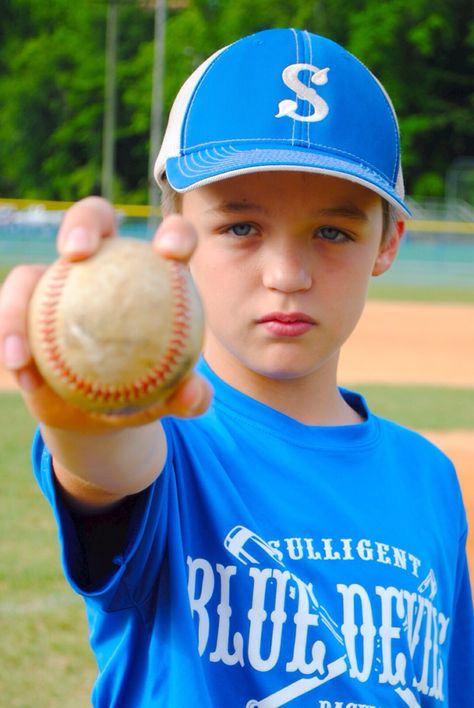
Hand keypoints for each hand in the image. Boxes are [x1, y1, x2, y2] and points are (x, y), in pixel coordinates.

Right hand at [0, 197, 211, 431]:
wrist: (101, 412)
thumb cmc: (145, 394)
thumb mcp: (170, 398)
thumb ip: (189, 396)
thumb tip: (194, 395)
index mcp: (153, 274)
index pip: (172, 238)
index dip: (175, 233)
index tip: (169, 253)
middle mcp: (104, 264)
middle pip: (93, 220)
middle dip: (83, 222)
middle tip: (76, 253)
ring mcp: (58, 284)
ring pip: (30, 274)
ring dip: (20, 306)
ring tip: (26, 350)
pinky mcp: (24, 310)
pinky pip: (11, 317)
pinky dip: (12, 342)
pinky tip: (24, 374)